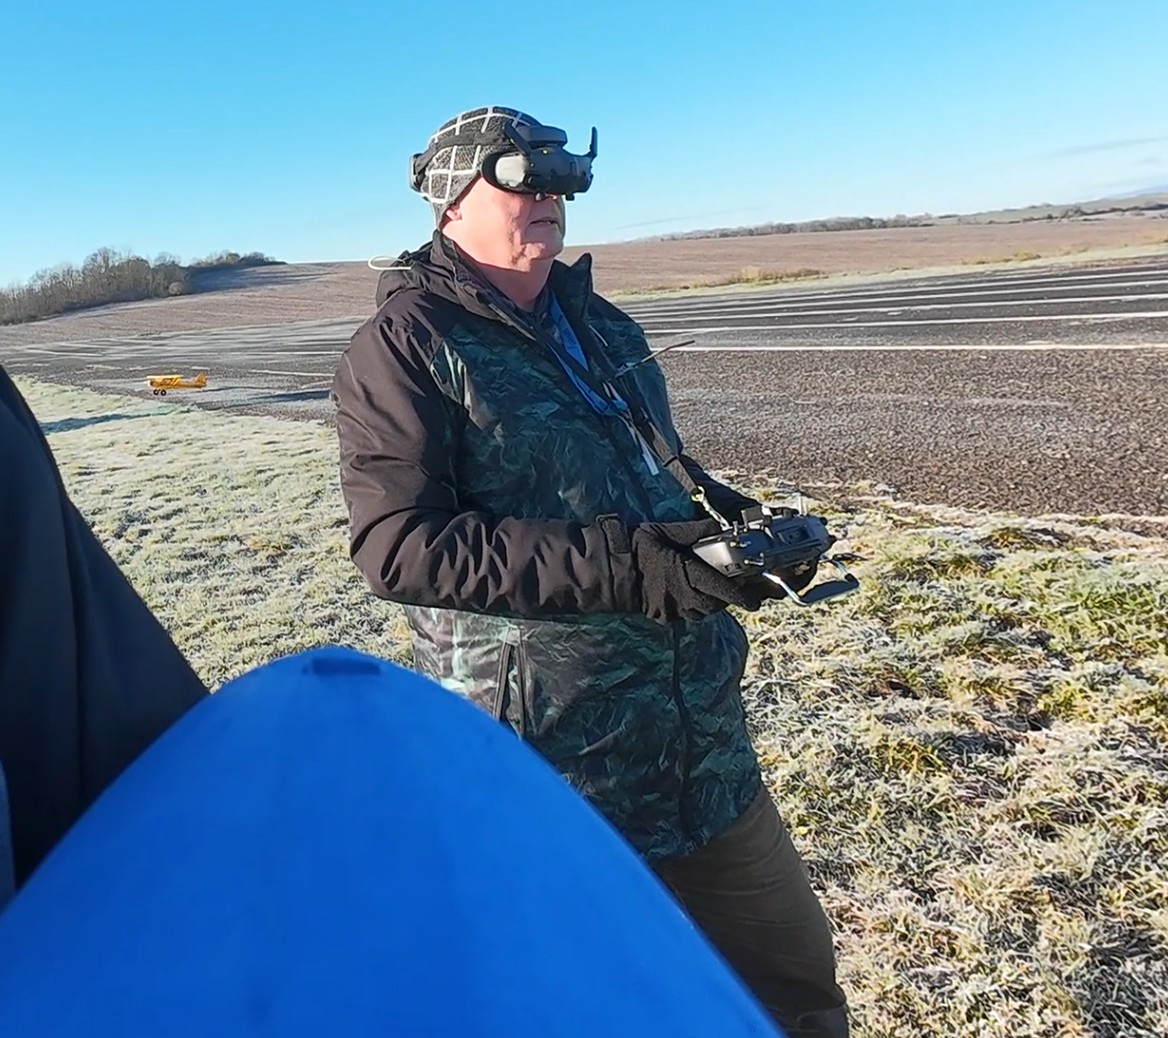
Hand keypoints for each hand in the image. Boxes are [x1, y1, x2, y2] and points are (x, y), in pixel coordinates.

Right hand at [628, 519, 765, 622]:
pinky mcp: (663, 617)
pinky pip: (685, 615)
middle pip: (715, 604)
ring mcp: (672, 610)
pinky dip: (693, 607)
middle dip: (727, 598)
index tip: (756, 599)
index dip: (742, 596)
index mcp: (685, 574)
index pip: (721, 588)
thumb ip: (694, 531)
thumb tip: (717, 527)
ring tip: (710, 590)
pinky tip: (689, 595)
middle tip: (734, 589)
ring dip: (711, 603)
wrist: (610, 570)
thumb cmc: (637, 548)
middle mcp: (682, 597)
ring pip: (702, 612)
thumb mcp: (665, 530)